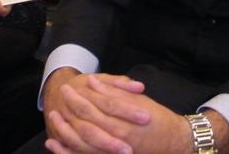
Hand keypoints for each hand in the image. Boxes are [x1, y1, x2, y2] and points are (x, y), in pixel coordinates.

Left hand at [46, 75, 228, 153]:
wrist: (175, 142)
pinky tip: (57, 144)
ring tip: (53, 120)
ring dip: (65, 132)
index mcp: (122, 121)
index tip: (67, 87)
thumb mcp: (138, 101)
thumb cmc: (157, 118)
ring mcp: (112, 152)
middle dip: (70, 112)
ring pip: (82, 144)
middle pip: (85, 124)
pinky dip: (69, 152)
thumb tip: (93, 82)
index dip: (79, 97)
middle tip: (57, 100)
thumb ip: (114, 92)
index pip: (94, 107)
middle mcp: (116, 138)